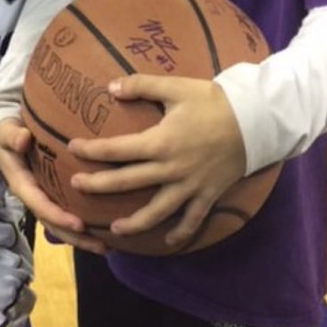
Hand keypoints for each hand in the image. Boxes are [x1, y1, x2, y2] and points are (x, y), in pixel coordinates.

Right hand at [0, 118, 105, 253]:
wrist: (7, 135)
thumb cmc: (8, 134)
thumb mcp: (6, 133)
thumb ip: (13, 136)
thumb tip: (23, 139)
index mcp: (23, 185)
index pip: (41, 206)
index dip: (59, 217)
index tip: (80, 225)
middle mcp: (34, 197)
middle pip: (54, 224)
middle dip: (76, 237)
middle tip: (102, 247)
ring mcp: (44, 198)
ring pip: (61, 224)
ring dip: (82, 237)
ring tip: (107, 246)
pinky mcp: (53, 194)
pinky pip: (67, 211)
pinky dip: (83, 224)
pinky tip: (104, 228)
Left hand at [68, 75, 245, 249]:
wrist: (254, 120)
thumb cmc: (211, 101)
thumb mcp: (175, 87)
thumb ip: (141, 85)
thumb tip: (110, 87)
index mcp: (159, 142)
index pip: (116, 150)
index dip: (91, 150)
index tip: (72, 148)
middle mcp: (170, 169)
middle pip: (127, 182)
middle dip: (98, 186)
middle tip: (76, 187)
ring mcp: (189, 186)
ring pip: (156, 211)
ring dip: (134, 223)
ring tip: (114, 229)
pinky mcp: (207, 194)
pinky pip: (192, 220)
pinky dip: (180, 232)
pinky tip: (168, 241)